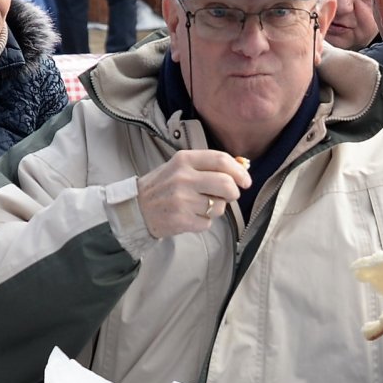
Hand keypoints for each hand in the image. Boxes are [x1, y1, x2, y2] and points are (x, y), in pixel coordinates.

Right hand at [135, 150, 250, 240]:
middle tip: (227, 196)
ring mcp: (182, 200)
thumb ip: (207, 166)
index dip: (239, 171)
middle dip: (233, 193)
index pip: (221, 160)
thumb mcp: (179, 167)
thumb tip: (242, 167)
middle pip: (226, 184)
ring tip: (198, 206)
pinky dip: (203, 222)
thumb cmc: (162, 186)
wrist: (136, 208)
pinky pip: (208, 223)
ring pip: (219, 206)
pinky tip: (189, 216)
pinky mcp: (182, 220)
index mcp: (184, 159)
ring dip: (215, 209)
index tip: (245, 180)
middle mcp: (183, 178)